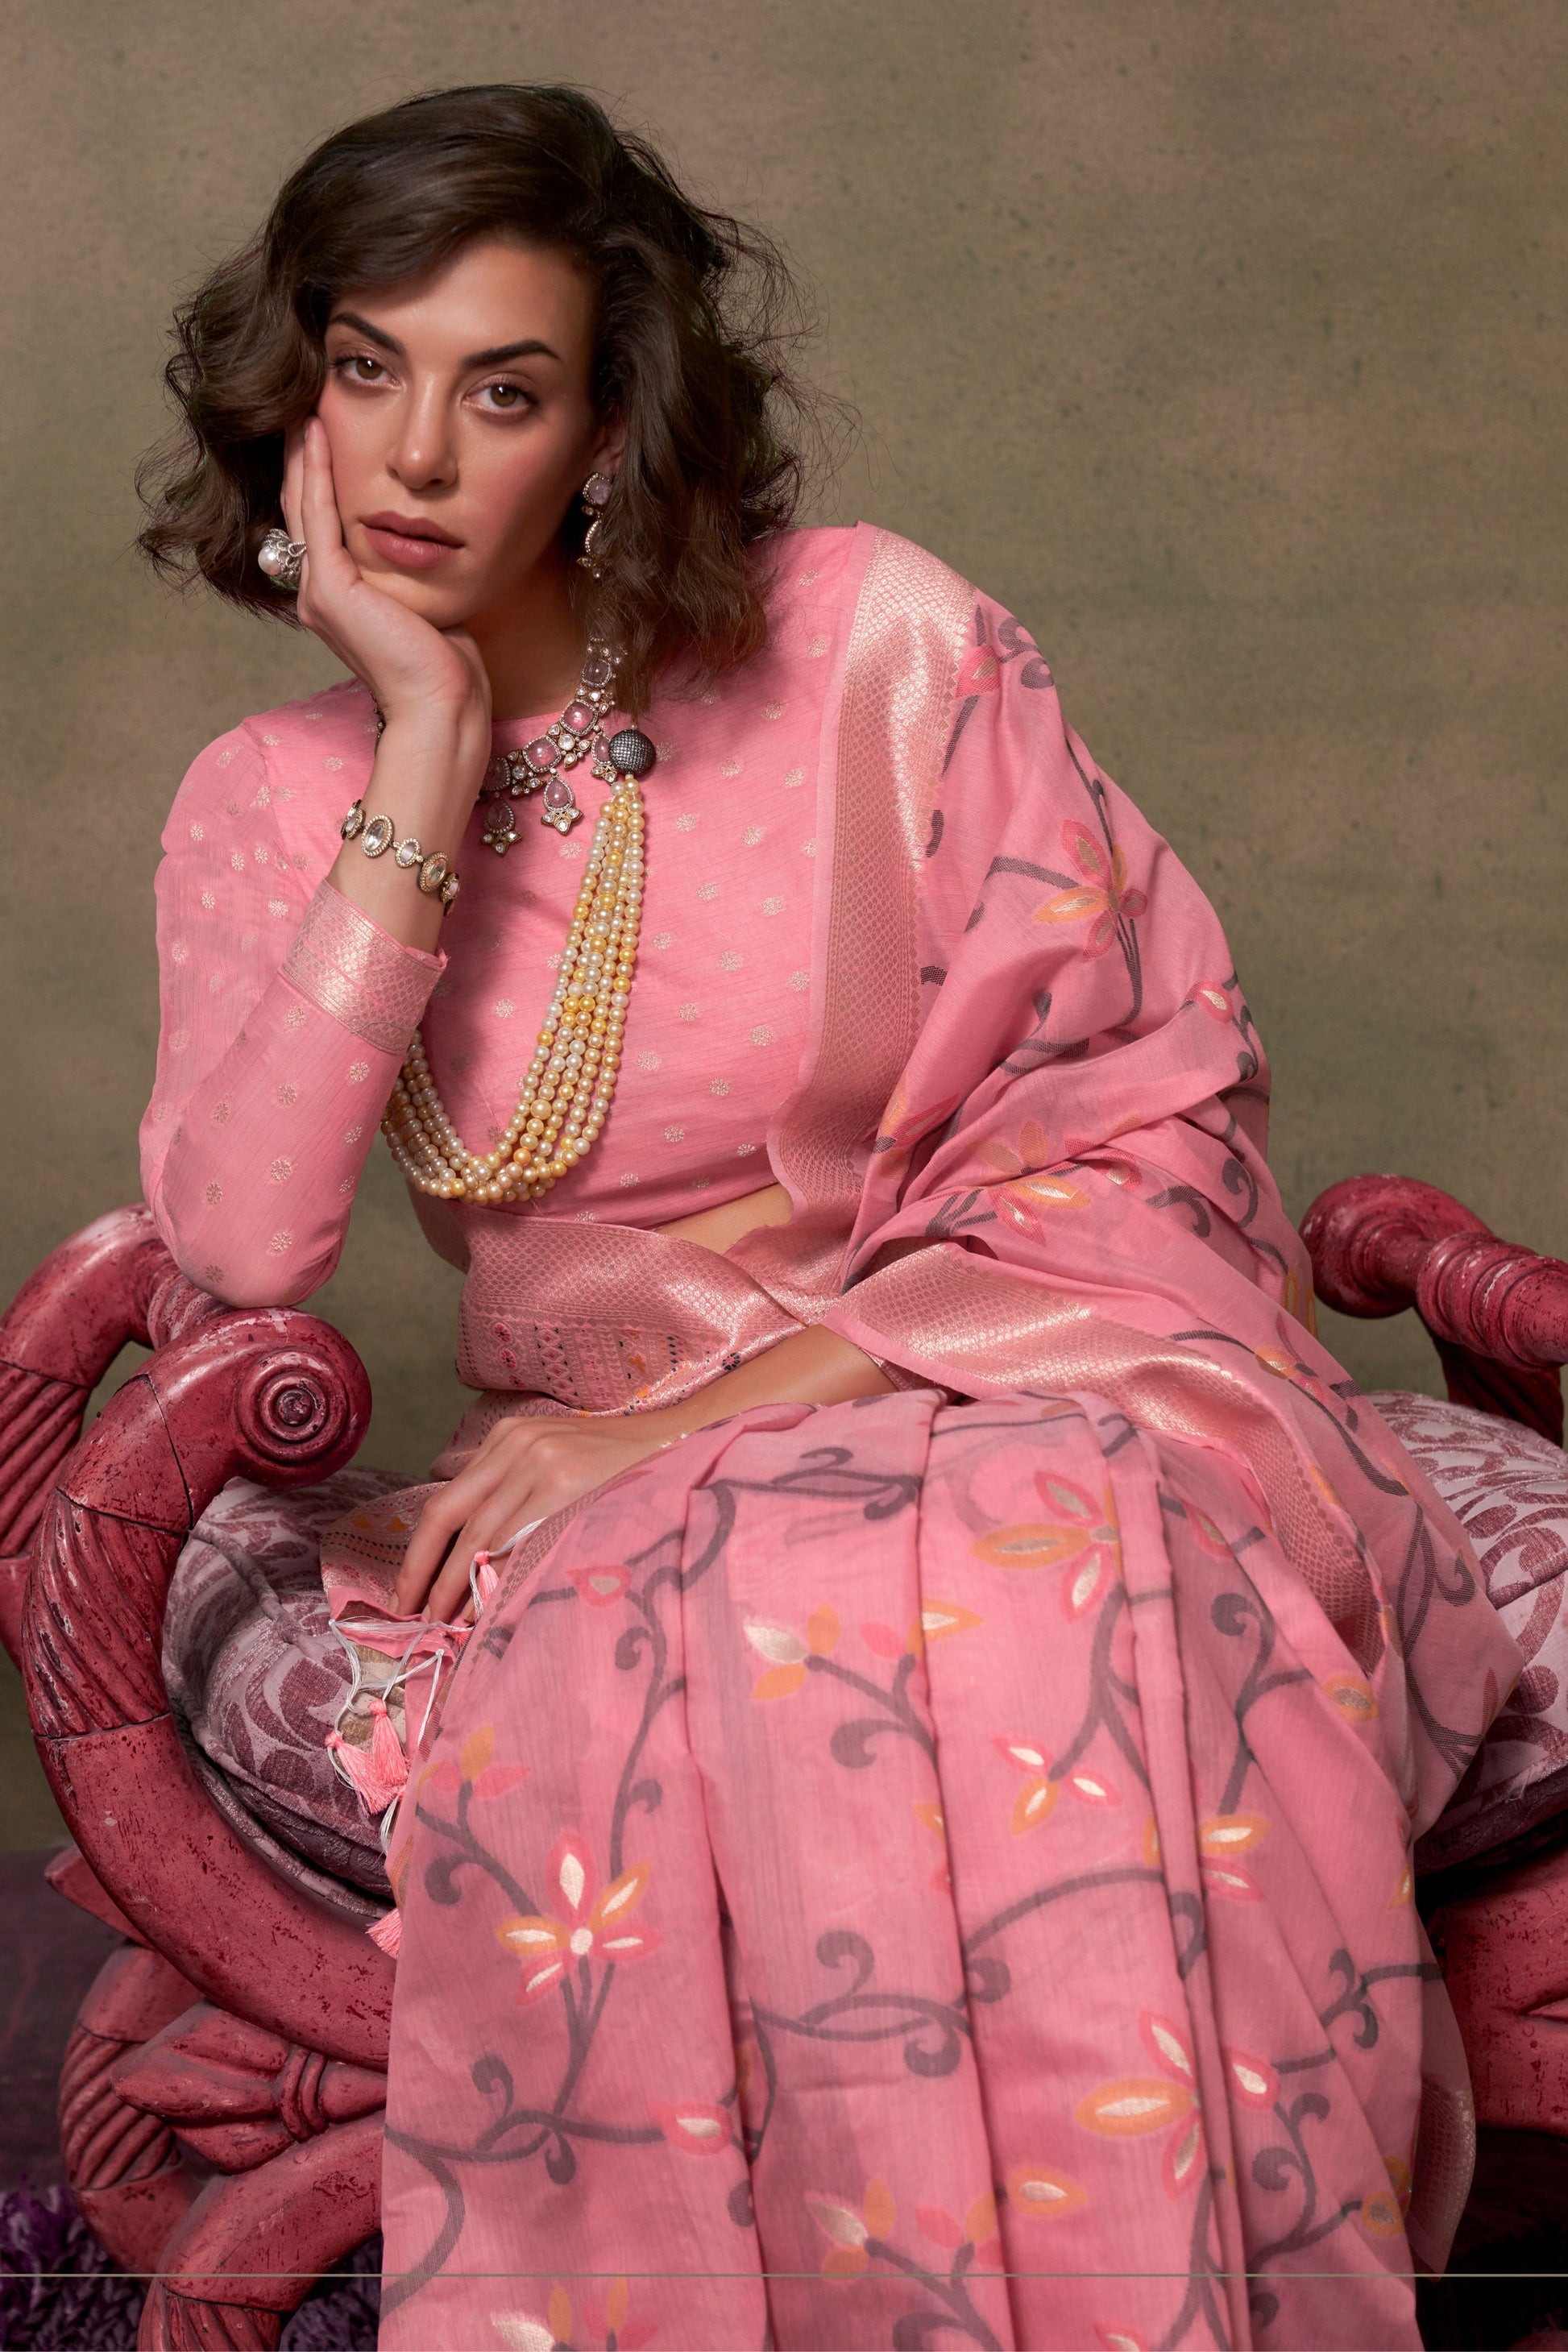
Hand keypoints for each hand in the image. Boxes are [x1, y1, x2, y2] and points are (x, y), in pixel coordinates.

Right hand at [281, 418, 490, 759]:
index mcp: (337, 597)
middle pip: (302, 507)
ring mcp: (318, 592)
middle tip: (303, 402)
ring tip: (303, 405)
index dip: (319, 474)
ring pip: (302, 505)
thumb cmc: (446, 666)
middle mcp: (316, 593)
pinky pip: (318, 517)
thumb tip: (426, 540)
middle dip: (304, 455)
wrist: (442, 706)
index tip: (325, 427)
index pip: (319, 522)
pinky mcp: (331, 589)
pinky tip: (318, 433)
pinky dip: (318, 472)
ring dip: (303, 453)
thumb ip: (411, 570)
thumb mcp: (424, 602)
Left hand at [394, 1412, 679, 1622]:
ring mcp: (541, 1461)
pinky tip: (485, 1606)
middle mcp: (518, 1444)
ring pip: (478, 1534)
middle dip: (421, 1571)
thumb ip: (515, 1492)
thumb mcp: (557, 1462)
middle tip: (408, 1615)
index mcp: (508, 1438)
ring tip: (442, 1622)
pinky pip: (516, 1539)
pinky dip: (494, 1576)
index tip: (406, 1594)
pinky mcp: (566, 1484)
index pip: (446, 1501)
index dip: (420, 1553)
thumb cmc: (620, 1469)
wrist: (684, 1442)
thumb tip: (469, 1554)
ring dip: (453, 1583)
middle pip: (447, 1514)